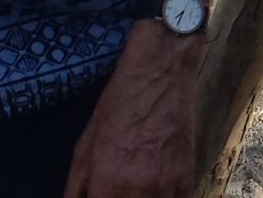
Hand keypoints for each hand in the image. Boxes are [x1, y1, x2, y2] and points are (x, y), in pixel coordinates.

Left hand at [65, 23, 203, 197]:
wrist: (159, 77)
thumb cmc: (117, 106)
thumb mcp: (85, 145)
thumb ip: (76, 185)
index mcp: (107, 183)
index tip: (100, 194)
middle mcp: (137, 191)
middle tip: (115, 189)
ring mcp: (166, 188)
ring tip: (135, 188)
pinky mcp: (187, 180)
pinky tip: (155, 189)